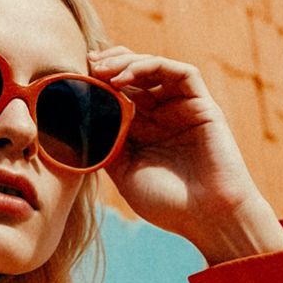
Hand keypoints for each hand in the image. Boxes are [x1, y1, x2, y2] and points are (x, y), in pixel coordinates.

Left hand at [85, 46, 280, 253]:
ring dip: (127, 62)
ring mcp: (184, 108)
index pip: (120, 91)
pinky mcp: (204, 105)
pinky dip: (152, 66)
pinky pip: (182, 73)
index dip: (97, 80)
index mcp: (143, 129)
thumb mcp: (123, 171)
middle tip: (87, 66)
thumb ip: (104, 142)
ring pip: (156, 67)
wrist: (209, 220)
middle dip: (109, 65)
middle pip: (135, 74)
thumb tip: (75, 118)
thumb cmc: (167, 203)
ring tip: (102, 69)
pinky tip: (126, 76)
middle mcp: (163, 114)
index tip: (74, 77)